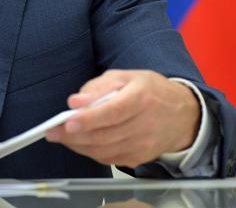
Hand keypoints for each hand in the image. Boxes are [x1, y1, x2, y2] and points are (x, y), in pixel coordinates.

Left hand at [45, 69, 199, 168]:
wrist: (182, 115)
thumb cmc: (150, 91)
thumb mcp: (125, 77)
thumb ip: (98, 86)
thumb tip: (75, 101)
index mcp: (141, 96)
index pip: (113, 111)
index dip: (89, 118)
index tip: (68, 120)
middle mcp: (145, 123)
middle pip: (106, 134)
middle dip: (75, 135)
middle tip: (54, 131)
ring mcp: (144, 144)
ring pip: (105, 150)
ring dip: (79, 145)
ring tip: (62, 136)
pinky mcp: (140, 157)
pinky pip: (110, 159)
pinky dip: (92, 152)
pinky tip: (81, 143)